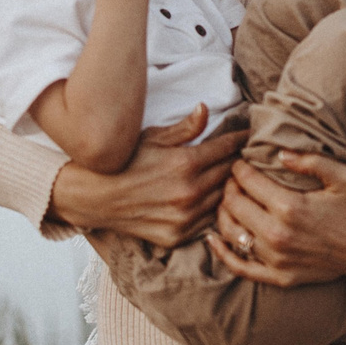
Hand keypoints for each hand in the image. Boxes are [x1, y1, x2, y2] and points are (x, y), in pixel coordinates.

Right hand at [48, 106, 244, 247]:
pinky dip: (212, 210)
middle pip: (230, 174)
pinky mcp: (178, 236)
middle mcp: (189, 192)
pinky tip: (212, 200)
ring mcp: (184, 217)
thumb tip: (207, 109)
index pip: (228, 148)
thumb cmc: (125, 161)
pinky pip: (208, 221)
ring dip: (228, 188)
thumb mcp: (153, 137)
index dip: (241, 139)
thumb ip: (185, 127)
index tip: (249, 135)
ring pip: (223, 199)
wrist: (96, 197)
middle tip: (246, 156)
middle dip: (238, 163)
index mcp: (186, 163)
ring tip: (233, 178)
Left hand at [205, 151, 345, 285]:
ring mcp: (276, 259)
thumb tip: (279, 153)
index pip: (248, 182)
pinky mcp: (278, 277)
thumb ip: (310, 161)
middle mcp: (277, 235)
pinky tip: (213, 238)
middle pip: (234, 205)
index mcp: (290, 207)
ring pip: (231, 233)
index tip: (239, 161)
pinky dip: (222, 252)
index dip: (239, 167)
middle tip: (232, 178)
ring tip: (228, 200)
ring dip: (223, 213)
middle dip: (228, 186)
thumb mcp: (343, 176)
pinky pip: (239, 266)